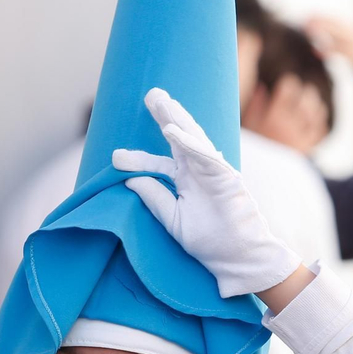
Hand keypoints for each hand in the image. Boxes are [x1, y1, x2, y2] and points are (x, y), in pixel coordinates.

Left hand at [112, 87, 301, 298]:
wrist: (236, 258)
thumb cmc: (209, 242)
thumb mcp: (172, 219)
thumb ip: (154, 198)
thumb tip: (130, 179)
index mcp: (185, 181)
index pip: (157, 164)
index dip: (137, 159)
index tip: (116, 157)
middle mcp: (198, 171)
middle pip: (179, 138)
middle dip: (165, 116)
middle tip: (150, 95)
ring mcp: (213, 172)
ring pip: (194, 139)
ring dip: (178, 119)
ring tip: (161, 100)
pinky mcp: (226, 178)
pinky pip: (206, 156)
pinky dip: (190, 143)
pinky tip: (174, 130)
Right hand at [242, 73, 329, 155]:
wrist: (263, 181)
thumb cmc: (252, 152)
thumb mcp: (248, 129)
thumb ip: (255, 106)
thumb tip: (262, 87)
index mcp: (275, 117)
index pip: (289, 88)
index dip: (288, 84)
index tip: (285, 87)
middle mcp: (292, 125)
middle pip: (308, 97)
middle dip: (304, 92)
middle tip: (298, 94)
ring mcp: (304, 137)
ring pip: (318, 111)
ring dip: (313, 105)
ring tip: (306, 106)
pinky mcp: (310, 148)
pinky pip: (321, 129)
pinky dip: (318, 122)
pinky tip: (311, 122)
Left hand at [307, 16, 352, 110]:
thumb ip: (342, 53)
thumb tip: (324, 50)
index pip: (342, 23)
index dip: (327, 18)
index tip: (312, 16)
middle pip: (340, 24)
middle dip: (323, 19)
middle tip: (306, 17)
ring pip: (341, 34)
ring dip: (324, 29)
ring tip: (308, 28)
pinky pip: (345, 52)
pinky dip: (331, 49)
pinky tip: (319, 51)